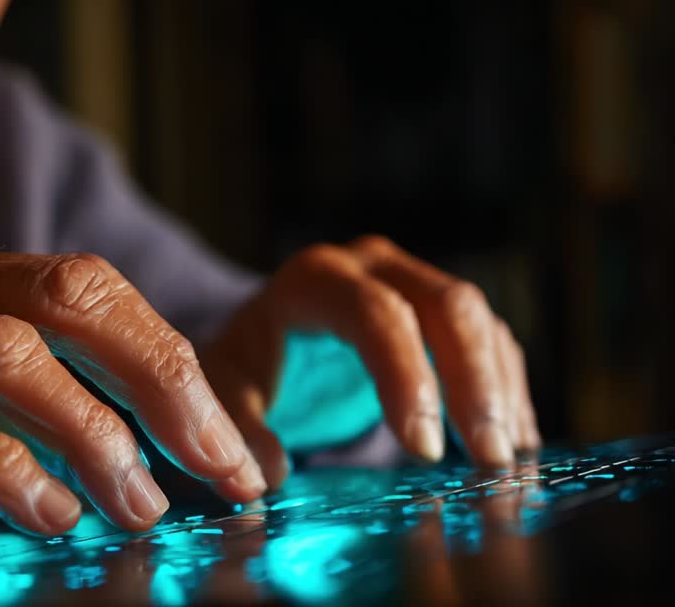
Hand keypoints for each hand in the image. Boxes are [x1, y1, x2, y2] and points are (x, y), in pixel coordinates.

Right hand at [0, 239, 262, 534]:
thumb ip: (3, 386)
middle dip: (163, 382)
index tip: (230, 444)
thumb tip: (118, 447)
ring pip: (4, 351)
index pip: (91, 288)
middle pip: (72, 298)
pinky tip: (40, 511)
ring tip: (138, 506)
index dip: (173, 359)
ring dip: (90, 431)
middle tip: (220, 470)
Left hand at [203, 235, 539, 484]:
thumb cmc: (249, 363)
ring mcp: (413, 280)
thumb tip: (267, 477)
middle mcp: (373, 266)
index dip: (406, 378)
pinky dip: (507, 389)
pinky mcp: (441, 310)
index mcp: (316, 279)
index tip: (423, 450)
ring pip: (480, 320)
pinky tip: (515, 441)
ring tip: (504, 460)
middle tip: (486, 459)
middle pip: (446, 306)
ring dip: (500, 390)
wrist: (267, 335)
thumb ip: (240, 429)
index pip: (376, 315)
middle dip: (473, 384)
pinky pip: (490, 340)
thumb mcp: (228, 391)